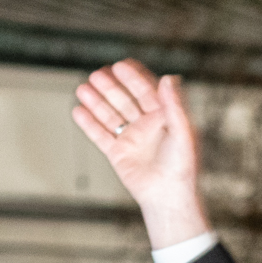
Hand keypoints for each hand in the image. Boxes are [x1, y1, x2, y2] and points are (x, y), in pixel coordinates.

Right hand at [72, 60, 210, 250]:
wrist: (168, 197)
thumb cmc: (182, 167)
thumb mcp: (183, 131)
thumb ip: (175, 104)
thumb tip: (168, 76)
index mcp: (164, 116)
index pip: (146, 90)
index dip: (133, 77)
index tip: (119, 65)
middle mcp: (146, 125)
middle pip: (124, 100)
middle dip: (110, 87)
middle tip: (96, 75)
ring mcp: (131, 138)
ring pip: (110, 115)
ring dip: (96, 102)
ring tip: (82, 88)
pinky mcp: (118, 153)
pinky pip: (101, 135)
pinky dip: (89, 124)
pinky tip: (78, 111)